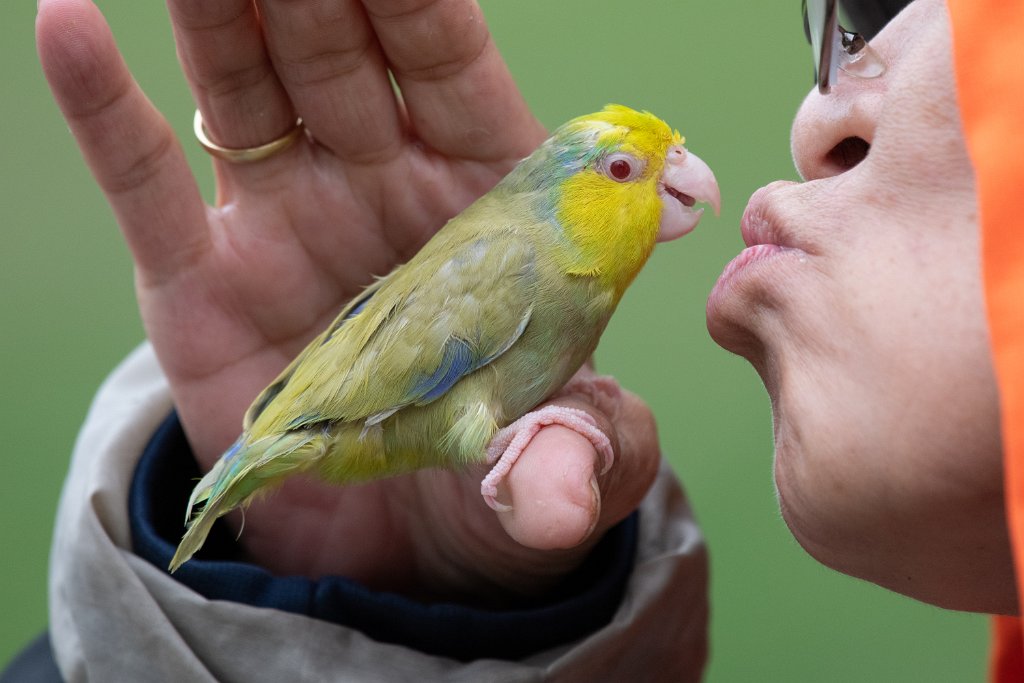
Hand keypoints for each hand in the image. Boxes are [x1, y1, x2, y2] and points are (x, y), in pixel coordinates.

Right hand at [37, 0, 661, 601]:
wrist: (393, 543)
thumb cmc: (491, 475)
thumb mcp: (557, 461)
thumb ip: (572, 456)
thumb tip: (562, 495)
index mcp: (477, 196)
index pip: (446, 64)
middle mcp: (375, 184)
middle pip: (339, 50)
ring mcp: (284, 220)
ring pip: (246, 88)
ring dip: (221, 13)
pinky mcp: (202, 281)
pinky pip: (146, 186)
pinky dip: (105, 111)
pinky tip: (68, 22)